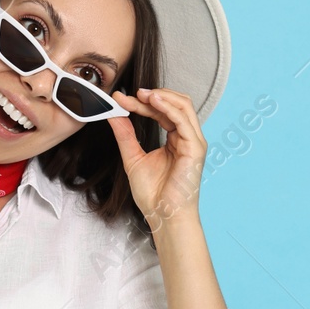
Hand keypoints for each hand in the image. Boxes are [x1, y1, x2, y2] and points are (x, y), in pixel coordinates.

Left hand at [107, 86, 206, 233]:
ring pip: (183, 106)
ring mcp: (193, 142)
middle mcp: (187, 138)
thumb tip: (114, 113)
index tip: (120, 98)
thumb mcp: (133, 158)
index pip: (162, 111)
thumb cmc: (153, 194)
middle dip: (153, 95)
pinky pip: (183, 120)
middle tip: (131, 93)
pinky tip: (152, 102)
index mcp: (176, 139)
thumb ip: (125, 135)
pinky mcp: (195, 148)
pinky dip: (168, 107)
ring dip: (161, 96)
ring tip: (141, 94)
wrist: (163, 216)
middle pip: (175, 104)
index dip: (142, 103)